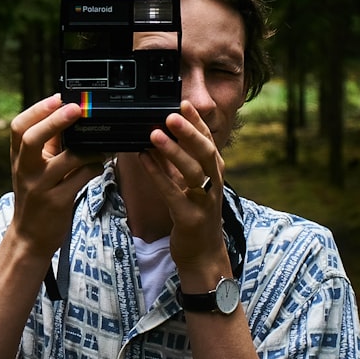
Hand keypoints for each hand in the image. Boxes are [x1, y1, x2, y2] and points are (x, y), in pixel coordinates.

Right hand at [7, 94, 103, 257]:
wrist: (29, 237)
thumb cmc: (36, 197)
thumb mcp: (34, 169)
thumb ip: (47, 146)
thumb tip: (69, 116)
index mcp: (19, 158)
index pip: (19, 127)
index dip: (37, 109)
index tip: (57, 98)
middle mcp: (25, 170)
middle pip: (31, 138)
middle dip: (54, 120)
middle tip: (76, 108)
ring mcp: (40, 187)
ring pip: (66, 159)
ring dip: (89, 148)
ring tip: (103, 144)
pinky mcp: (57, 202)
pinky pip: (81, 178)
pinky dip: (95, 168)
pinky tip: (102, 164)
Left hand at [139, 101, 226, 271]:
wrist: (203, 254)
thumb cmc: (195, 215)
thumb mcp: (191, 186)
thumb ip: (179, 163)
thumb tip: (159, 136)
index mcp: (215, 174)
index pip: (208, 142)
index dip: (197, 123)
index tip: (183, 103)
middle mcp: (214, 185)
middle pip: (205, 153)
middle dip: (189, 132)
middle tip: (171, 115)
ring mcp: (204, 202)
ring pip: (193, 172)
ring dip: (173, 152)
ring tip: (154, 134)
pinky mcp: (190, 218)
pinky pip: (173, 193)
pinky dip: (158, 175)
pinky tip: (144, 161)